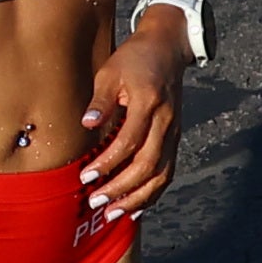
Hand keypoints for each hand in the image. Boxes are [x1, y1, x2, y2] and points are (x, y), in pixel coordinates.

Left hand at [72, 26, 190, 222]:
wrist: (168, 49)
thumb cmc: (134, 59)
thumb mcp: (110, 72)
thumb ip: (100, 101)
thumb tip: (87, 124)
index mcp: (148, 103)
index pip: (129, 141)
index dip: (108, 162)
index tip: (86, 176)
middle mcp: (166, 121)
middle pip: (147, 164)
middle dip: (121, 188)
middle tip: (96, 202)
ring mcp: (174, 132)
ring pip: (161, 174)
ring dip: (137, 198)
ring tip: (113, 214)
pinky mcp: (175, 139)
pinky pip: (167, 172)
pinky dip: (152, 193)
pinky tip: (135, 208)